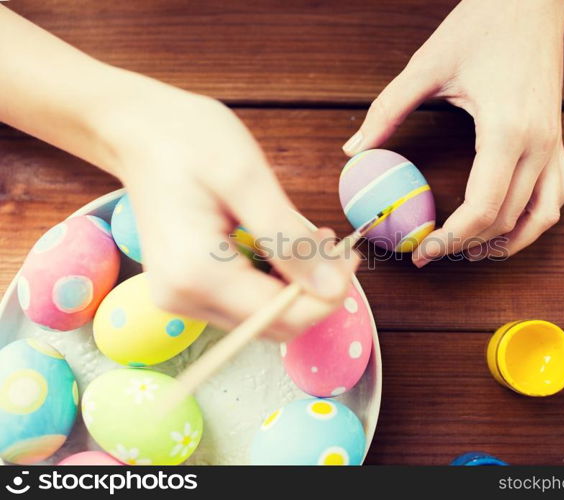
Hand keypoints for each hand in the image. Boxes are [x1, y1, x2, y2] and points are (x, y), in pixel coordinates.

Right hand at [98, 79, 358, 338]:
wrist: (136, 130)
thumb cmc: (187, 140)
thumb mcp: (247, 179)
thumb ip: (289, 239)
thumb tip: (334, 287)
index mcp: (197, 275)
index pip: (283, 315)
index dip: (329, 293)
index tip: (350, 253)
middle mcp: (184, 299)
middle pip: (274, 324)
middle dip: (314, 290)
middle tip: (332, 243)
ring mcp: (181, 298)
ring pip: (263, 316)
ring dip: (296, 285)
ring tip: (307, 238)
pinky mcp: (185, 289)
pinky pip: (245, 302)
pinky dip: (273, 280)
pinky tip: (280, 245)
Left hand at [342, 0, 563, 266]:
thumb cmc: (482, 25)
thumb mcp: (427, 66)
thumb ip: (387, 110)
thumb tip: (354, 150)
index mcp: (507, 131)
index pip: (483, 208)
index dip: (451, 238)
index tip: (421, 252)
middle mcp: (538, 145)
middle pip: (506, 219)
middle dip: (467, 245)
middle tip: (430, 253)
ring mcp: (554, 143)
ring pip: (541, 216)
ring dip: (508, 242)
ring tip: (471, 253)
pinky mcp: (558, 138)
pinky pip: (557, 194)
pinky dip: (535, 220)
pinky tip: (509, 224)